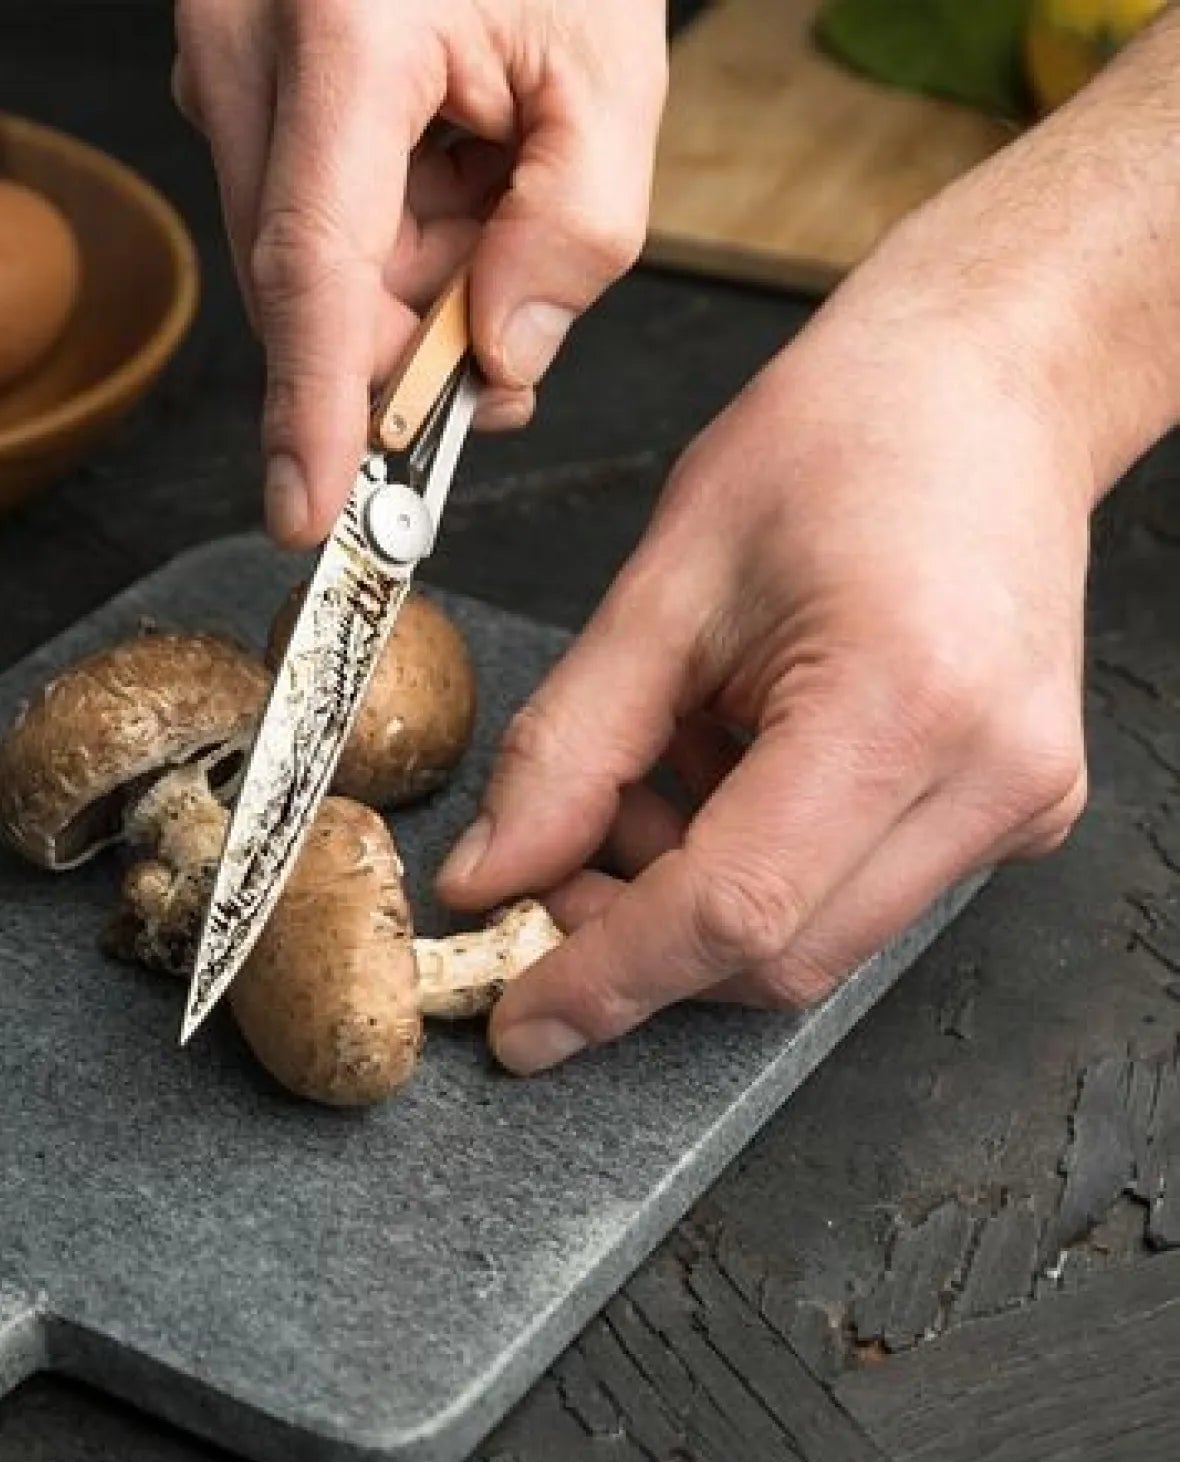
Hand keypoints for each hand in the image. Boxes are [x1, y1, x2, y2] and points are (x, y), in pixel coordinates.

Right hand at [172, 0, 668, 545]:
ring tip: (482, 189)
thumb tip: (501, 359)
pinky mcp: (232, 87)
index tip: (307, 511)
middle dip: (411, 339)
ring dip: (405, 280)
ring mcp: (221, 65)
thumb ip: (577, 231)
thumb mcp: (610, 66)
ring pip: (304, 267)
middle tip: (504, 315)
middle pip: (309, 287)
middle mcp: (247, 50)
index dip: (310, 406)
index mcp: (342, 33)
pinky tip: (437, 172)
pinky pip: (298, 220)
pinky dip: (381, 238)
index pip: (314, 265)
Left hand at [436, 271, 1098, 1074]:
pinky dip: (754, 866)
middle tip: (552, 867)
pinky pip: (852, 895)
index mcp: (903, 703)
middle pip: (775, 957)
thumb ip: (569, 751)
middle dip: (635, 937)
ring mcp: (1018, 805)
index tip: (518, 1023)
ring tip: (656, 771)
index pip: (733, 911)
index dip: (606, 979)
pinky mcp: (1012, 810)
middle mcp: (989, 779)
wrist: (984, 390)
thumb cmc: (837, 441)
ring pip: (812, 940)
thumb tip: (492, 876)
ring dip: (692, 896)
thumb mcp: (665, 585)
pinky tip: (720, 772)